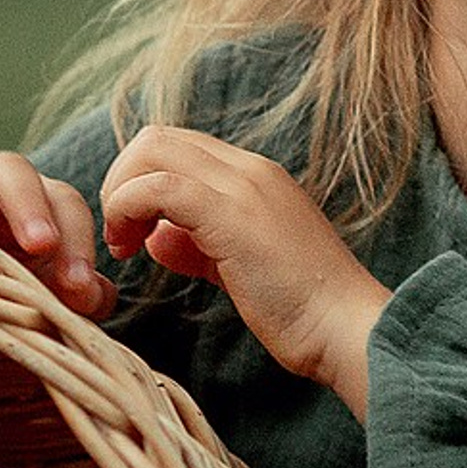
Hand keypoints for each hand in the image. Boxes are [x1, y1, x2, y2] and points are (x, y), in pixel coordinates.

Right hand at [0, 151, 115, 319]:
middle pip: (12, 172)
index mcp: (31, 202)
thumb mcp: (42, 299)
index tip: (76, 289)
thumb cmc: (2, 297)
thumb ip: (77, 296)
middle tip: (40, 245)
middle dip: (28, 205)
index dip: (76, 242)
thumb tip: (94, 295)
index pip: (63, 202)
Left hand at [99, 127, 389, 416]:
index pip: (178, 146)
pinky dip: (128, 209)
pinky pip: (159, 188)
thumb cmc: (302, 309)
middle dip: (121, 180)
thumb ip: (197, 245)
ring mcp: (243, 187)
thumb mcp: (239, 266)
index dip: (140, 180)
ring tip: (122, 245)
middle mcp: (249, 169)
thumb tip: (155, 236)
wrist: (347, 329)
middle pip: (157, 138)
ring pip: (153, 151)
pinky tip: (133, 249)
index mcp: (255, 176)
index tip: (133, 232)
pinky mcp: (232, 216)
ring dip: (120, 194)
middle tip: (119, 236)